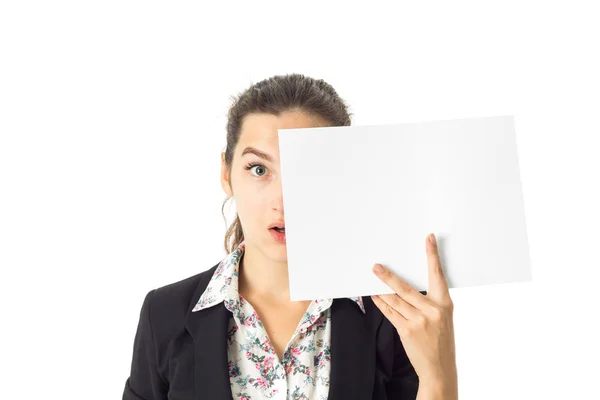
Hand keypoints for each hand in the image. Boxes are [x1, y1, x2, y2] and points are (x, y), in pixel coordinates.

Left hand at [371, 233, 457, 393]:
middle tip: (376, 266)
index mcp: (445, 304)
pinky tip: (374, 296)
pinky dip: (381, 303)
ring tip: (371, 280)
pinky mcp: (406, 331)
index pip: (437, 275)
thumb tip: (408, 287)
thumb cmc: (441, 341)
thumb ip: (430, 303)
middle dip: (388, 276)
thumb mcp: (443, 319)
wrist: (440, 369)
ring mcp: (419, 321)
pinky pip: (389, 313)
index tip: (428, 239)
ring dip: (380, 289)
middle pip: (405, 288)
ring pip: (394, 300)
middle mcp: (432, 311)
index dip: (432, 256)